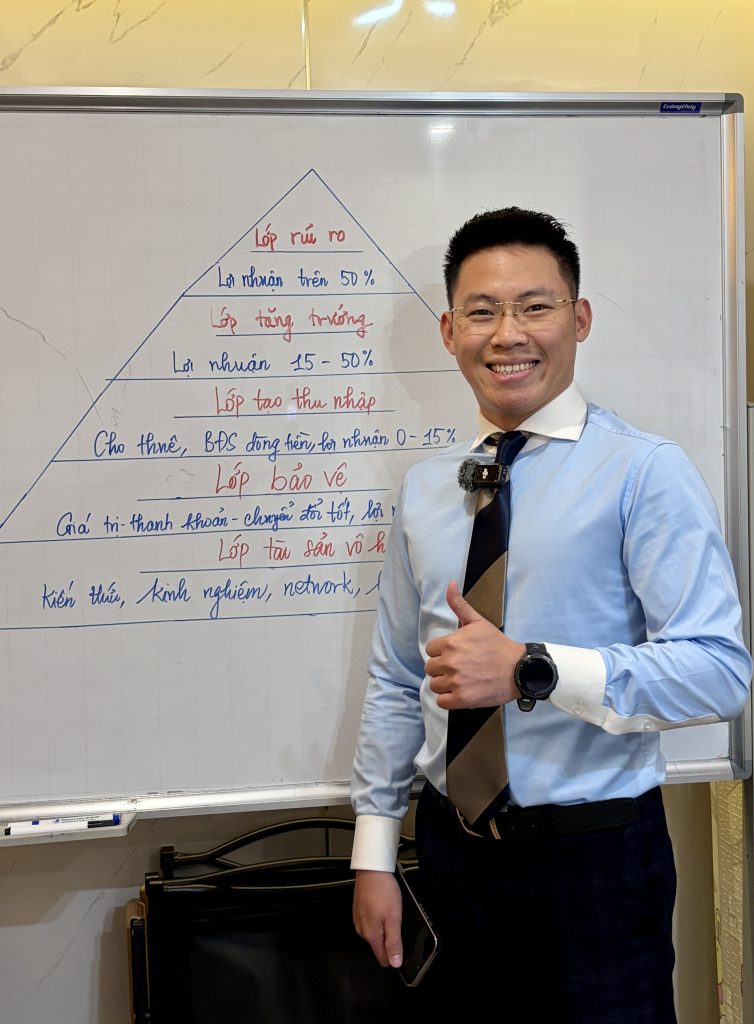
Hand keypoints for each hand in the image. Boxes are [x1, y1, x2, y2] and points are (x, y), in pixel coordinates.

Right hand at [353, 869, 402, 967]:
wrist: (371, 870)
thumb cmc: (383, 891)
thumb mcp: (394, 918)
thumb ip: (394, 942)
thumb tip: (395, 963)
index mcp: (371, 935)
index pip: (383, 959)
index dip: (395, 955)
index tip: (402, 944)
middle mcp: (362, 931)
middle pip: (379, 946)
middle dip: (390, 939)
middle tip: (397, 922)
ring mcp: (358, 921)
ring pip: (375, 934)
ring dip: (384, 928)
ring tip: (390, 912)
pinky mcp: (358, 911)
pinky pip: (370, 923)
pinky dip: (378, 919)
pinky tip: (382, 907)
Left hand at [425, 581, 524, 709]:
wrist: (519, 669)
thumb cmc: (498, 645)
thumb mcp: (478, 622)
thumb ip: (459, 605)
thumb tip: (450, 584)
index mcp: (451, 642)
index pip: (430, 650)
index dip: (442, 653)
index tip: (456, 655)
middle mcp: (450, 662)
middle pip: (430, 668)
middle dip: (442, 668)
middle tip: (460, 669)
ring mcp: (455, 682)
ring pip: (434, 685)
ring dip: (445, 685)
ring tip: (461, 681)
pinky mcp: (462, 699)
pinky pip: (442, 702)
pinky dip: (449, 699)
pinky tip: (461, 693)